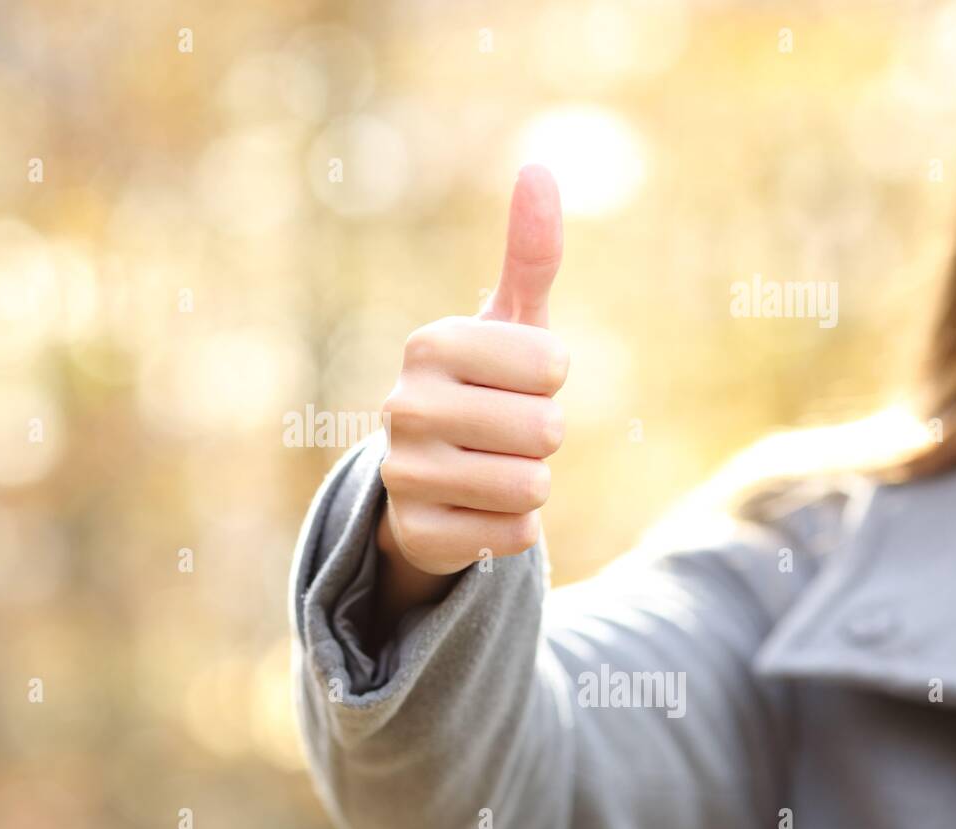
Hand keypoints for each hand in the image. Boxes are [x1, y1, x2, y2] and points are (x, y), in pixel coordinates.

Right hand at [378, 165, 568, 582]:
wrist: (428, 483)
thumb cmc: (483, 391)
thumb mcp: (510, 325)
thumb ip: (531, 253)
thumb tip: (538, 167)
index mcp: (429, 344)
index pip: (553, 367)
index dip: (550, 380)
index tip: (512, 383)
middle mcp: (403, 405)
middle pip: (546, 429)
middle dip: (542, 437)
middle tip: (501, 433)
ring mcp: (402, 473)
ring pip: (532, 486)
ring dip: (529, 484)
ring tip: (490, 470)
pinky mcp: (416, 533)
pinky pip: (516, 535)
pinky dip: (512, 529)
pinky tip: (476, 511)